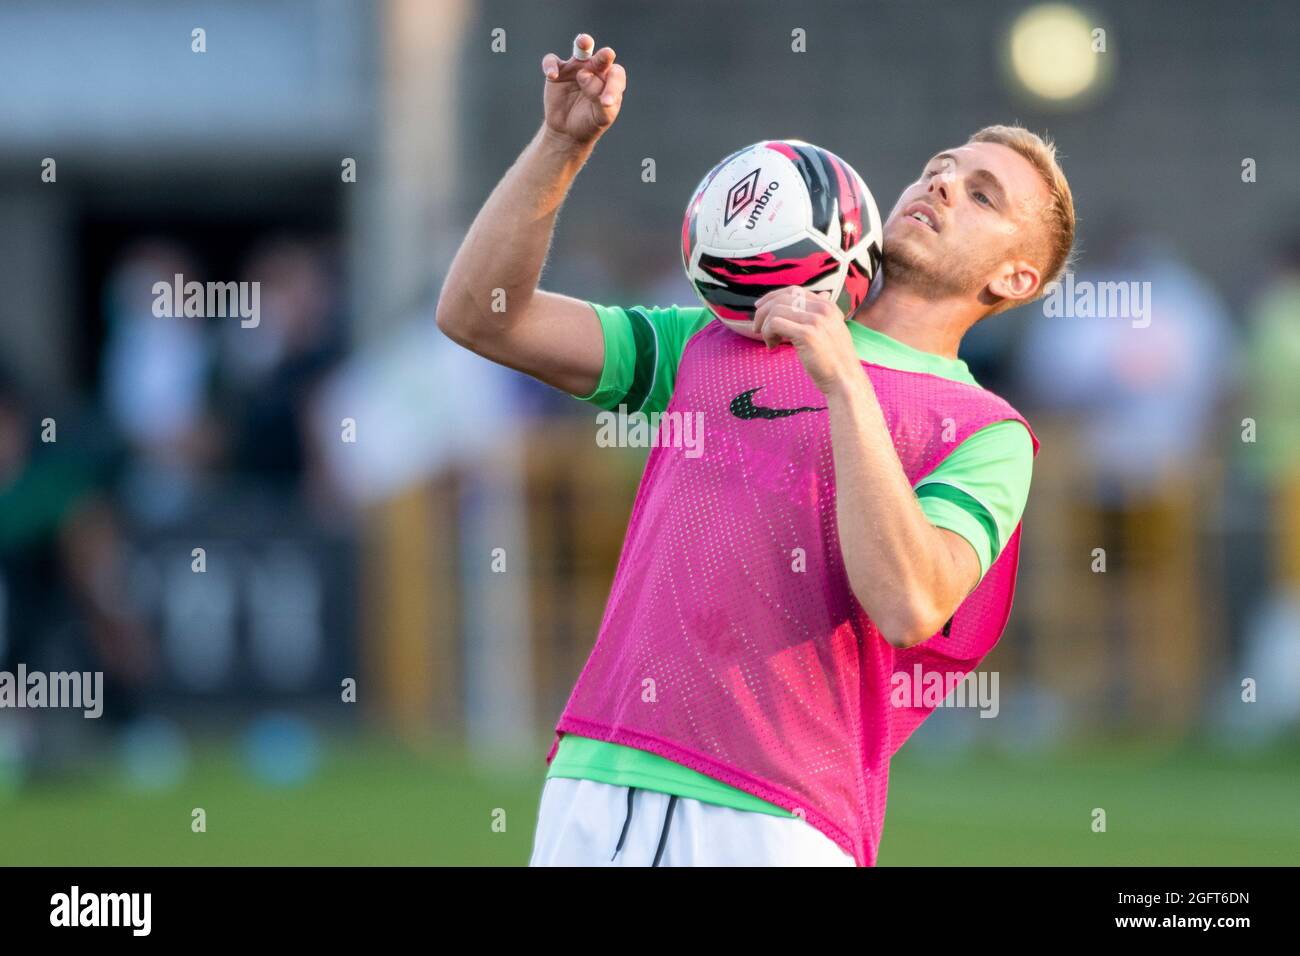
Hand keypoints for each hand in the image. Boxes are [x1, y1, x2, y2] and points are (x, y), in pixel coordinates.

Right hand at [541, 33, 625, 147]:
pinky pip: (552, 61)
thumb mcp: (600, 118)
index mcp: (609, 80)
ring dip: (583, 43)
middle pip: (602, 58)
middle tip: (607, 54)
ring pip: (581, 49)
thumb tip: (588, 79)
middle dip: (604, 56)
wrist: (568, 131)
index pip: (616, 76)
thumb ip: (602, 103)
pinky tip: (552, 75)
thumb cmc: (590, 122)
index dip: (613, 86)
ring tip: (584, 42)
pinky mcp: (558, 71)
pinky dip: (551, 65)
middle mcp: (595, 69)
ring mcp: (576, 67)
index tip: (606, 103)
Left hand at [752, 287, 862, 395]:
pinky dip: (767, 334)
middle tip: (755, 327)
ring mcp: (815, 320)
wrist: (845, 380)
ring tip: (768, 341)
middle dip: (763, 311)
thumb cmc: (835, 360)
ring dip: (764, 326)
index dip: (773, 297)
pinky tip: (772, 346)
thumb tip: (821, 294)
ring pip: (775, 310)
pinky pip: (775, 324)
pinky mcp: (807, 334)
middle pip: (782, 298)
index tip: (759, 308)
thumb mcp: (832, 330)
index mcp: (828, 306)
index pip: (794, 291)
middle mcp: (822, 309)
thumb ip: (822, 314)